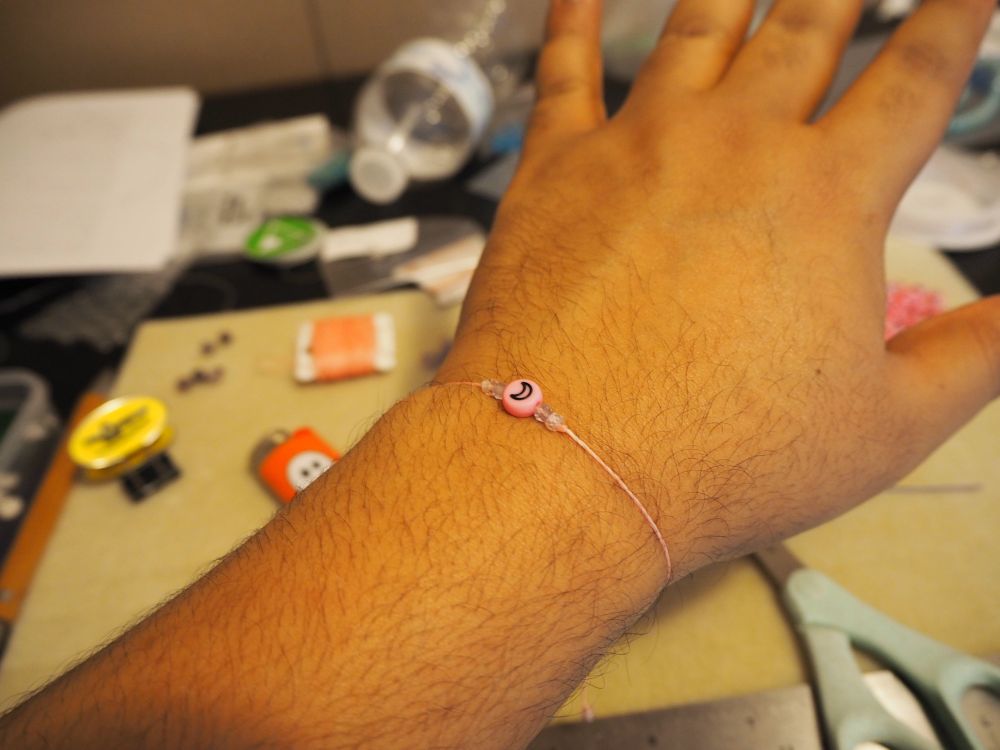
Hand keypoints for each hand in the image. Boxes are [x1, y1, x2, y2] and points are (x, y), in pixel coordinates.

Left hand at [440, 0, 998, 575]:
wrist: (570, 464)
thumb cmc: (721, 457)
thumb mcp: (885, 426)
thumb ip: (974, 358)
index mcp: (827, 196)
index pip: (916, 74)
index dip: (955, 13)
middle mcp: (734, 145)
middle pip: (807, 24)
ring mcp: (637, 146)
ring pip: (698, 25)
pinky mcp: (553, 170)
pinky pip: (563, 70)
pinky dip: (574, 19)